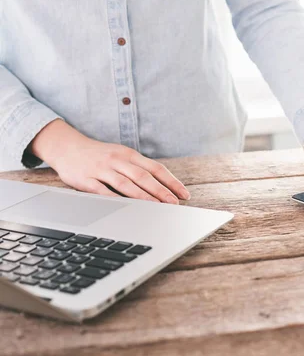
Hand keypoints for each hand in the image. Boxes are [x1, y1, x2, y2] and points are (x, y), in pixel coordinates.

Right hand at [29, 120, 189, 203]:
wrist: (67, 146)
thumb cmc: (100, 155)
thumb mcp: (122, 156)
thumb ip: (139, 169)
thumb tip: (163, 187)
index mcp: (130, 155)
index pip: (156, 168)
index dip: (171, 182)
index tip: (184, 194)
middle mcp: (118, 160)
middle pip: (143, 176)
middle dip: (161, 191)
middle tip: (174, 204)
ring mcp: (102, 169)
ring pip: (126, 184)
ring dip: (143, 196)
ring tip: (157, 208)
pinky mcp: (86, 179)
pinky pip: (102, 191)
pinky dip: (115, 199)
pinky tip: (126, 208)